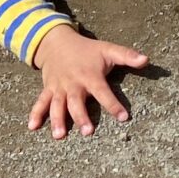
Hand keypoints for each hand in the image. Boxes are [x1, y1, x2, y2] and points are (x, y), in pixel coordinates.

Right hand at [27, 29, 149, 138]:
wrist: (56, 42)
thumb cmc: (86, 50)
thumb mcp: (107, 49)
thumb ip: (127, 56)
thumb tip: (146, 60)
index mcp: (90, 76)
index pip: (103, 92)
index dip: (113, 104)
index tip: (123, 117)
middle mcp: (73, 84)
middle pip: (76, 102)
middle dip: (81, 117)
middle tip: (87, 132)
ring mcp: (59, 88)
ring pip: (57, 105)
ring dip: (57, 120)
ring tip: (60, 135)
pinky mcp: (48, 90)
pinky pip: (40, 102)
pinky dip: (35, 114)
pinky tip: (32, 127)